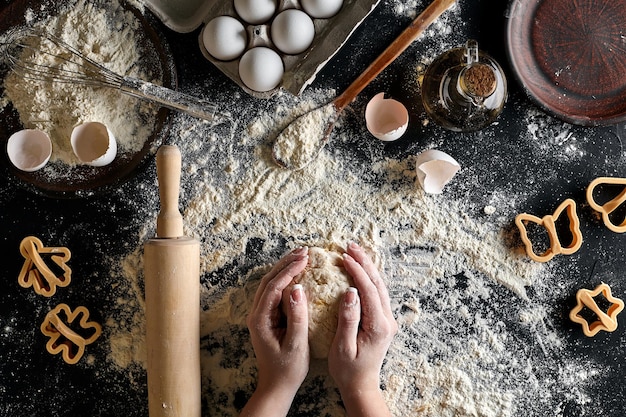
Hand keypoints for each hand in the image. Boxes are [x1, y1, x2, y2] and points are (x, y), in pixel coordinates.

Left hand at [240, 247, 309, 416]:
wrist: (276, 386)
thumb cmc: (288, 369)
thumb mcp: (296, 344)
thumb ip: (297, 316)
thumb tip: (298, 289)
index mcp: (261, 319)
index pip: (274, 286)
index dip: (290, 270)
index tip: (306, 259)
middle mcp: (257, 314)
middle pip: (269, 280)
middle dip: (286, 263)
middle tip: (305, 251)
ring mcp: (260, 315)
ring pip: (270, 283)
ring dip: (284, 268)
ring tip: (301, 255)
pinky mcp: (267, 317)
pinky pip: (274, 292)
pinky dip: (285, 279)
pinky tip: (297, 273)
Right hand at [328, 242, 396, 416]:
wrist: (361, 385)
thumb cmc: (348, 370)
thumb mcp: (343, 347)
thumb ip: (348, 319)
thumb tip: (350, 292)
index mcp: (378, 326)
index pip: (369, 290)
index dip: (357, 271)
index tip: (343, 257)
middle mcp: (387, 320)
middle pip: (378, 283)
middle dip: (364, 262)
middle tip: (349, 245)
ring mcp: (387, 320)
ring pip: (379, 286)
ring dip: (367, 267)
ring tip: (353, 251)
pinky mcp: (383, 321)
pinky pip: (377, 293)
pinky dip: (368, 278)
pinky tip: (359, 269)